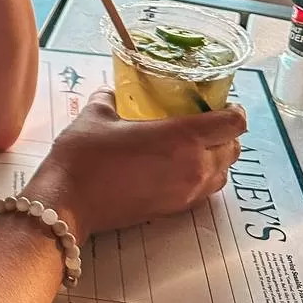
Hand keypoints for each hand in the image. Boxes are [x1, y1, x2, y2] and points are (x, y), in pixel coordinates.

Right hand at [24, 89, 246, 240]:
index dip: (234, 110)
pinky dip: (203, 176)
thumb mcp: (96, 115)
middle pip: (234, 149)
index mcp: (182, 138)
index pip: (233, 123)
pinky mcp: (176, 209)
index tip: (223, 103)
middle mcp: (194, 167)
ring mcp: (187, 192)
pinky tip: (178, 166)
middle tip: (206, 120)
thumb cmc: (84, 156)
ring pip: (223, 173)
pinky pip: (206, 190)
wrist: (69, 202)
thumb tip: (112, 93)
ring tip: (194, 145)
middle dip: (226, 134)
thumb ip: (110, 99)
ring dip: (217, 157)